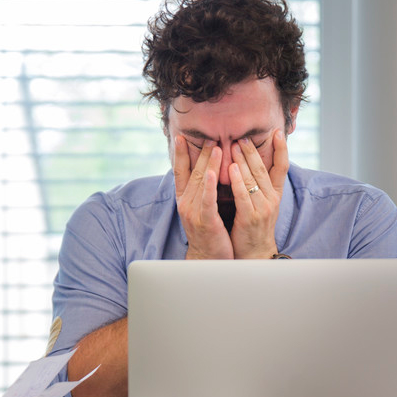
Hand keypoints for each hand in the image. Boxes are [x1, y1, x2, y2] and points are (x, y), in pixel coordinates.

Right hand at [173, 136, 233, 259]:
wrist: (208, 259)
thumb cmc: (208, 233)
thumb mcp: (201, 209)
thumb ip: (201, 191)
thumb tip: (204, 172)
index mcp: (184, 200)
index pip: (180, 172)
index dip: (180, 154)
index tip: (181, 137)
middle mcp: (186, 204)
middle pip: (193, 173)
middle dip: (201, 153)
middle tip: (211, 136)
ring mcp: (194, 212)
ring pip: (201, 183)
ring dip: (208, 164)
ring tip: (216, 146)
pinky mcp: (205, 221)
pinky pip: (207, 200)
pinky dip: (208, 186)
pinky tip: (212, 173)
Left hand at [229, 129, 288, 258]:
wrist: (254, 254)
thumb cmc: (253, 227)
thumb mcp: (262, 204)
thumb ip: (259, 185)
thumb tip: (253, 164)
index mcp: (275, 194)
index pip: (282, 167)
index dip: (282, 149)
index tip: (277, 132)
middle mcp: (272, 199)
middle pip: (264, 169)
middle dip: (253, 151)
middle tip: (243, 136)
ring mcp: (262, 208)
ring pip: (253, 179)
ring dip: (243, 161)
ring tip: (234, 145)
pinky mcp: (250, 217)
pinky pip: (243, 195)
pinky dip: (237, 180)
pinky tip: (231, 168)